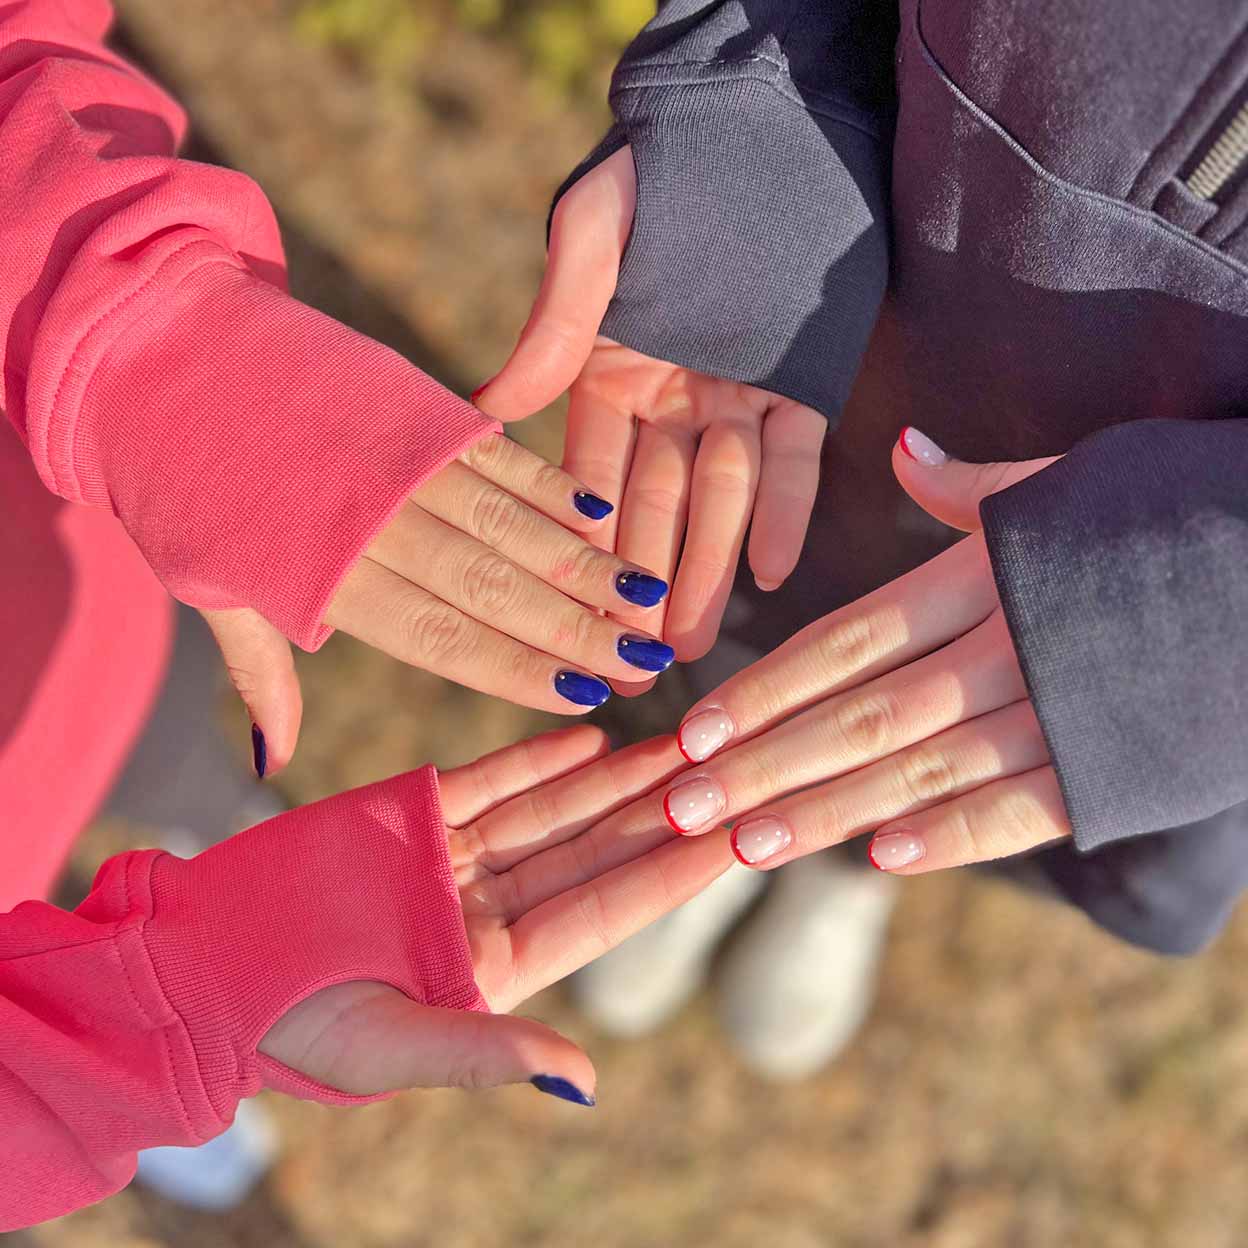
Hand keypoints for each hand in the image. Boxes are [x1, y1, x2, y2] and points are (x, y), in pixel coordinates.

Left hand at [201, 433, 674, 773]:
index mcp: (322, 579)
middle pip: (492, 586)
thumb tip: (272, 763)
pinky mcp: (409, 403)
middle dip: (576, 626)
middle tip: (646, 658)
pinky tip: (597, 512)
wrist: (150, 350)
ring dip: (582, 561)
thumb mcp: (204, 588)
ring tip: (646, 595)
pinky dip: (545, 484)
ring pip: (505, 522)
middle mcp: (372, 523)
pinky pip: (491, 453)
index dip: (520, 670)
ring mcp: (397, 458)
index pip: (443, 639)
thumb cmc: (174, 488)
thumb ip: (260, 672)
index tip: (587, 696)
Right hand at [260, 725, 729, 1100]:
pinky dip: (538, 759)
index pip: (602, 911)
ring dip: (614, 777)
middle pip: (591, 851)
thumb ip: (488, 1051)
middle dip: (657, 812)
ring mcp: (453, 854)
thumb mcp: (393, 1047)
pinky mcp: (411, 812)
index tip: (733, 840)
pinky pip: (489, 780)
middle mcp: (487, 906)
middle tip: (727, 768)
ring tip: (679, 741)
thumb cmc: (294, 1030)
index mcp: (496, 965)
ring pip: (552, 808)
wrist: (205, 966)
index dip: (668, 875)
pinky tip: (594, 738)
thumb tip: (587, 1081)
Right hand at [474, 146, 827, 666]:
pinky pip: (795, 457)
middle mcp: (670, 397)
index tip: (571, 612)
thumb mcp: (592, 237)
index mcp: (608, 372)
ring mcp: (737, 394)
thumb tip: (485, 410)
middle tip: (638, 661)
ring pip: (721, 495)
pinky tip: (772, 570)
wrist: (766, 120)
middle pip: (655, 505)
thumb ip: (553, 325)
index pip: (586, 476)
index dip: (579, 547)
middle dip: (645, 582)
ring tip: (697, 642)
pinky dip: (785, 509)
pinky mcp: (803, 382)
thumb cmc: (657, 166)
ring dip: (711, 566)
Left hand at [589, 429, 1070, 874]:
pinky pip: (1027, 808)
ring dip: (828, 811)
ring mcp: (1061, 708)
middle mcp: (1007, 645)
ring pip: (922, 771)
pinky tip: (883, 861)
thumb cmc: (1168, 508)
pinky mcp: (1118, 761)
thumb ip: (972, 487)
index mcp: (981, 576)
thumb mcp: (1065, 479)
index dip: (767, 686)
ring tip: (746, 843)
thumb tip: (904, 454)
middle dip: (766, 764)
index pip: (847, 640)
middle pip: (863, 715)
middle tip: (683, 806)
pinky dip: (957, 836)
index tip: (694, 727)